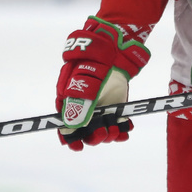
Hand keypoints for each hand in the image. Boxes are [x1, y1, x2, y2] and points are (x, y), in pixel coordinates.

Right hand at [56, 17, 149, 151]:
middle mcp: (84, 105)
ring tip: (117, 128)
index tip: (77, 147)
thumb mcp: (85, 77)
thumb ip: (80, 100)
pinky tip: (126, 130)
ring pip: (101, 129)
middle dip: (93, 135)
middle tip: (104, 132)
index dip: (69, 138)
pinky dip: (121, 129)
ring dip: (108, 133)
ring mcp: (101, 105)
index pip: (65, 124)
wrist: (116, 44)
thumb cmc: (95, 58)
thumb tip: (72, 125)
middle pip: (85, 130)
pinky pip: (117, 123)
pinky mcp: (116, 104)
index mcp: (69, 98)